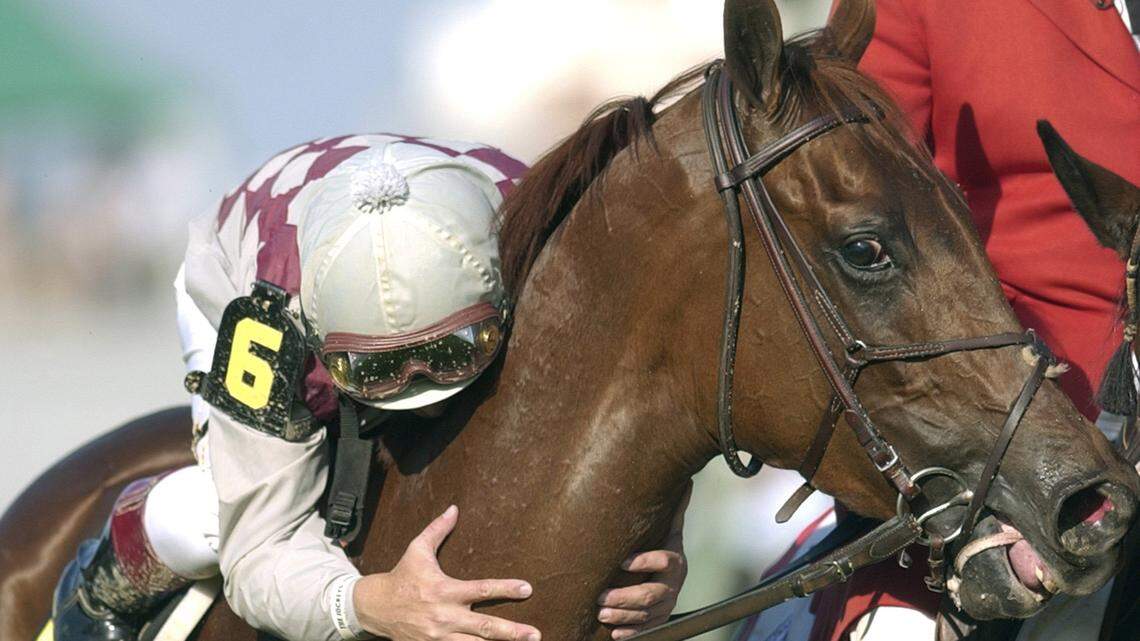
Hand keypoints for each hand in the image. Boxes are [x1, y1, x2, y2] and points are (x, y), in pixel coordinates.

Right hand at [354, 505, 540, 640]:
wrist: (375, 608)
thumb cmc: (402, 576)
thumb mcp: (417, 550)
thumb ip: (438, 530)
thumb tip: (454, 508)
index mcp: (444, 590)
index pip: (481, 589)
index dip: (506, 589)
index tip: (527, 589)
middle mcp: (445, 615)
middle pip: (484, 626)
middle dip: (511, 632)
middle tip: (534, 634)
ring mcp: (439, 636)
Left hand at [597, 483, 691, 639]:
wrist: (671, 580)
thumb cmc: (662, 549)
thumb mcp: (668, 532)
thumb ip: (674, 512)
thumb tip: (688, 482)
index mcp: (674, 562)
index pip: (664, 561)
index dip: (645, 561)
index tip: (623, 561)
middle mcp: (672, 586)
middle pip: (651, 594)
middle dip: (625, 597)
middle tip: (601, 597)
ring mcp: (666, 606)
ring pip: (646, 615)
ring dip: (623, 616)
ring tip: (601, 614)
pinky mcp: (658, 621)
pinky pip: (646, 631)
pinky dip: (631, 633)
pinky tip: (614, 634)